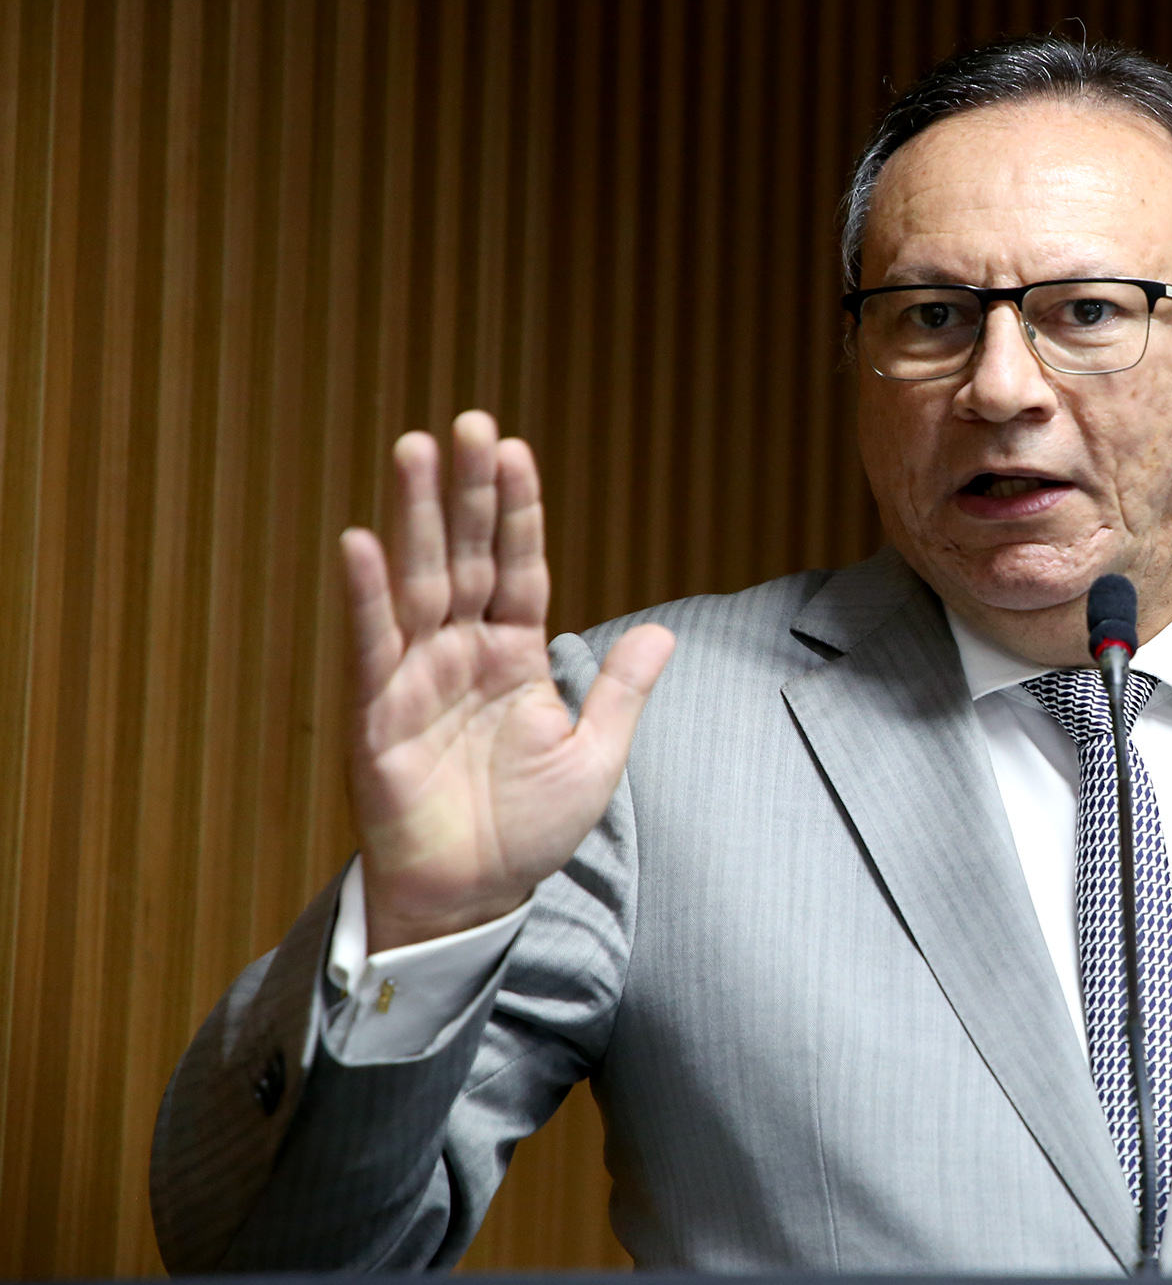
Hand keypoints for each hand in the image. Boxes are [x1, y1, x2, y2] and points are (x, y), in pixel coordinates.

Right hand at [342, 411, 674, 951]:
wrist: (474, 897)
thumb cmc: (527, 830)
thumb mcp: (594, 756)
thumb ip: (621, 692)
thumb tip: (664, 632)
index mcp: (516, 655)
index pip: (521, 567)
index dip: (519, 512)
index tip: (516, 449)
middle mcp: (463, 652)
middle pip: (468, 555)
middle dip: (468, 491)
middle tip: (468, 421)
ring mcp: (417, 677)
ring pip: (418, 582)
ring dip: (414, 516)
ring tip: (414, 449)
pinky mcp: (377, 714)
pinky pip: (372, 645)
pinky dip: (367, 596)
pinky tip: (361, 542)